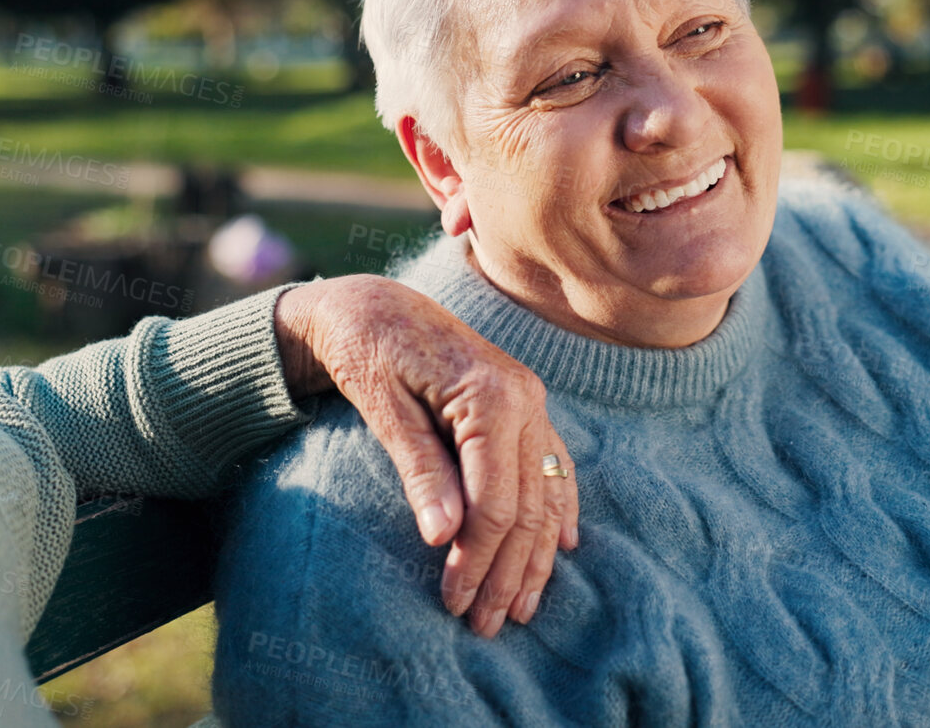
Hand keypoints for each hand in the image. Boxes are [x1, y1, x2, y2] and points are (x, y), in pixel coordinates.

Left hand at [273, 275, 578, 637]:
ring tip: (520, 609)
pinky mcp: (525, 405)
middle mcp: (525, 397)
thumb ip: (419, 470)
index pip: (495, 503)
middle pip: (526, 507)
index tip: (452, 602)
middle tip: (485, 626)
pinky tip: (562, 547)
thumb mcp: (382, 409)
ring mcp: (532, 400)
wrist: (372, 303)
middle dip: (506, 572)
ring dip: (535, 556)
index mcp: (490, 395)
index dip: (476, 560)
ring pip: (545, 494)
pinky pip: (553, 465)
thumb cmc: (367, 352)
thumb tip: (443, 538)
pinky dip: (558, 508)